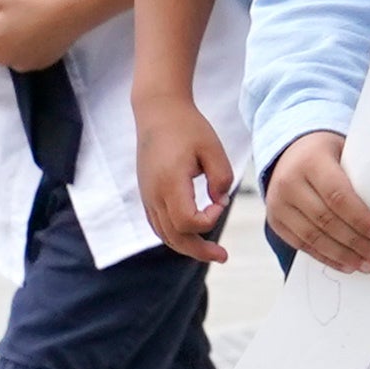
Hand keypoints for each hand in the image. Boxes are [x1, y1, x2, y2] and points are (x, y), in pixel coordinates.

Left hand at [0, 0, 111, 81]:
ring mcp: (25, 65)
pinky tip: (40, 31)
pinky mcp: (42, 64)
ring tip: (26, 22)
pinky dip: (27, 48)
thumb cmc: (33, 1)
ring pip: (8, 56)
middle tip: (7, 16)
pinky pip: (26, 58)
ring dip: (10, 44)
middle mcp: (5, 60)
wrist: (72, 11)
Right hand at [141, 94, 234, 265]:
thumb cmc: (188, 127)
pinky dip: (175, 235)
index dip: (208, 220)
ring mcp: (147, 196)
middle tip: (223, 256)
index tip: (221, 201)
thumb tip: (219, 202)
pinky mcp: (146, 194)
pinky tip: (192, 235)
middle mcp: (154, 194)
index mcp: (170, 182)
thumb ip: (221, 178)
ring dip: (187, 246)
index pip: (187, 221)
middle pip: (174, 237)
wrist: (157, 111)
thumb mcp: (212, 148)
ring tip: (210, 251)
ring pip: (164, 235)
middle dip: (199, 250)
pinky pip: (158, 225)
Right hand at [267, 132, 369, 273]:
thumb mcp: (344, 153)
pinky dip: (326, 257)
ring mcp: (278, 203)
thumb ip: (361, 176)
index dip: (359, 217)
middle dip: (355, 242)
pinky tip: (346, 264)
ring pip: (312, 237)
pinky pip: (301, 245)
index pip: (337, 195)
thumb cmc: (329, 155)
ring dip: (342, 255)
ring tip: (366, 264)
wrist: (290, 153)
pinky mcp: (275, 221)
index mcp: (311, 161)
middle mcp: (289, 182)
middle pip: (325, 219)